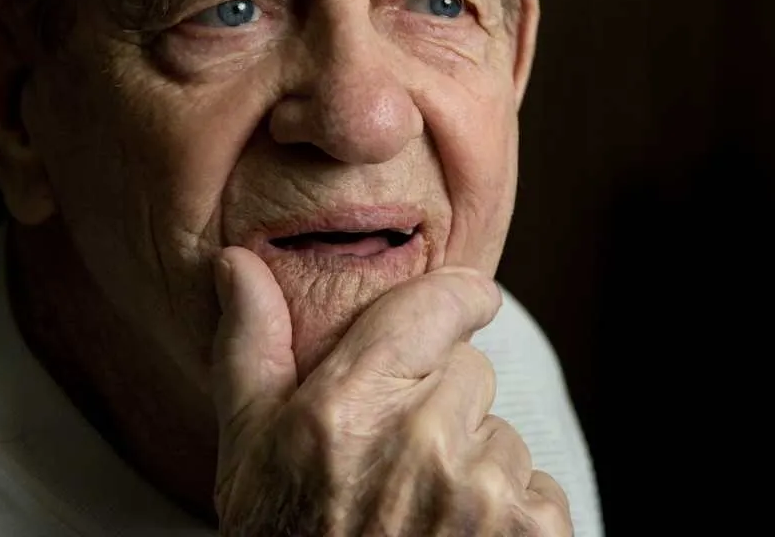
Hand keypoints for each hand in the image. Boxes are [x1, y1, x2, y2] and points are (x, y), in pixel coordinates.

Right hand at [210, 246, 572, 535]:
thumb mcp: (249, 458)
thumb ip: (250, 352)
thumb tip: (235, 264)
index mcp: (344, 411)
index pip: (435, 306)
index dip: (459, 298)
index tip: (468, 301)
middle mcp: (418, 441)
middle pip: (470, 372)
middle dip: (444, 406)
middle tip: (400, 466)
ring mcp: (480, 493)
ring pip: (503, 436)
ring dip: (476, 468)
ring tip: (425, 521)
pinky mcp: (531, 534)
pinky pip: (539, 490)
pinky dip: (513, 518)